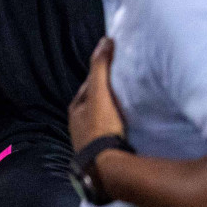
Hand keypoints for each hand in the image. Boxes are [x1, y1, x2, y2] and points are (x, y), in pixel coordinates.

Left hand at [69, 36, 124, 150]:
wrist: (105, 166)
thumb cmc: (101, 127)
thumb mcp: (100, 93)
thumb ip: (101, 67)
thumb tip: (105, 40)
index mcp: (76, 109)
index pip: (89, 86)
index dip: (101, 76)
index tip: (116, 70)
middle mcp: (78, 125)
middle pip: (95, 104)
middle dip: (107, 96)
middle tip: (126, 89)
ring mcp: (89, 141)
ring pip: (102, 121)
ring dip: (114, 115)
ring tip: (130, 110)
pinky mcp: (101, 154)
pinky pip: (110, 135)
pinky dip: (118, 129)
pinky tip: (129, 131)